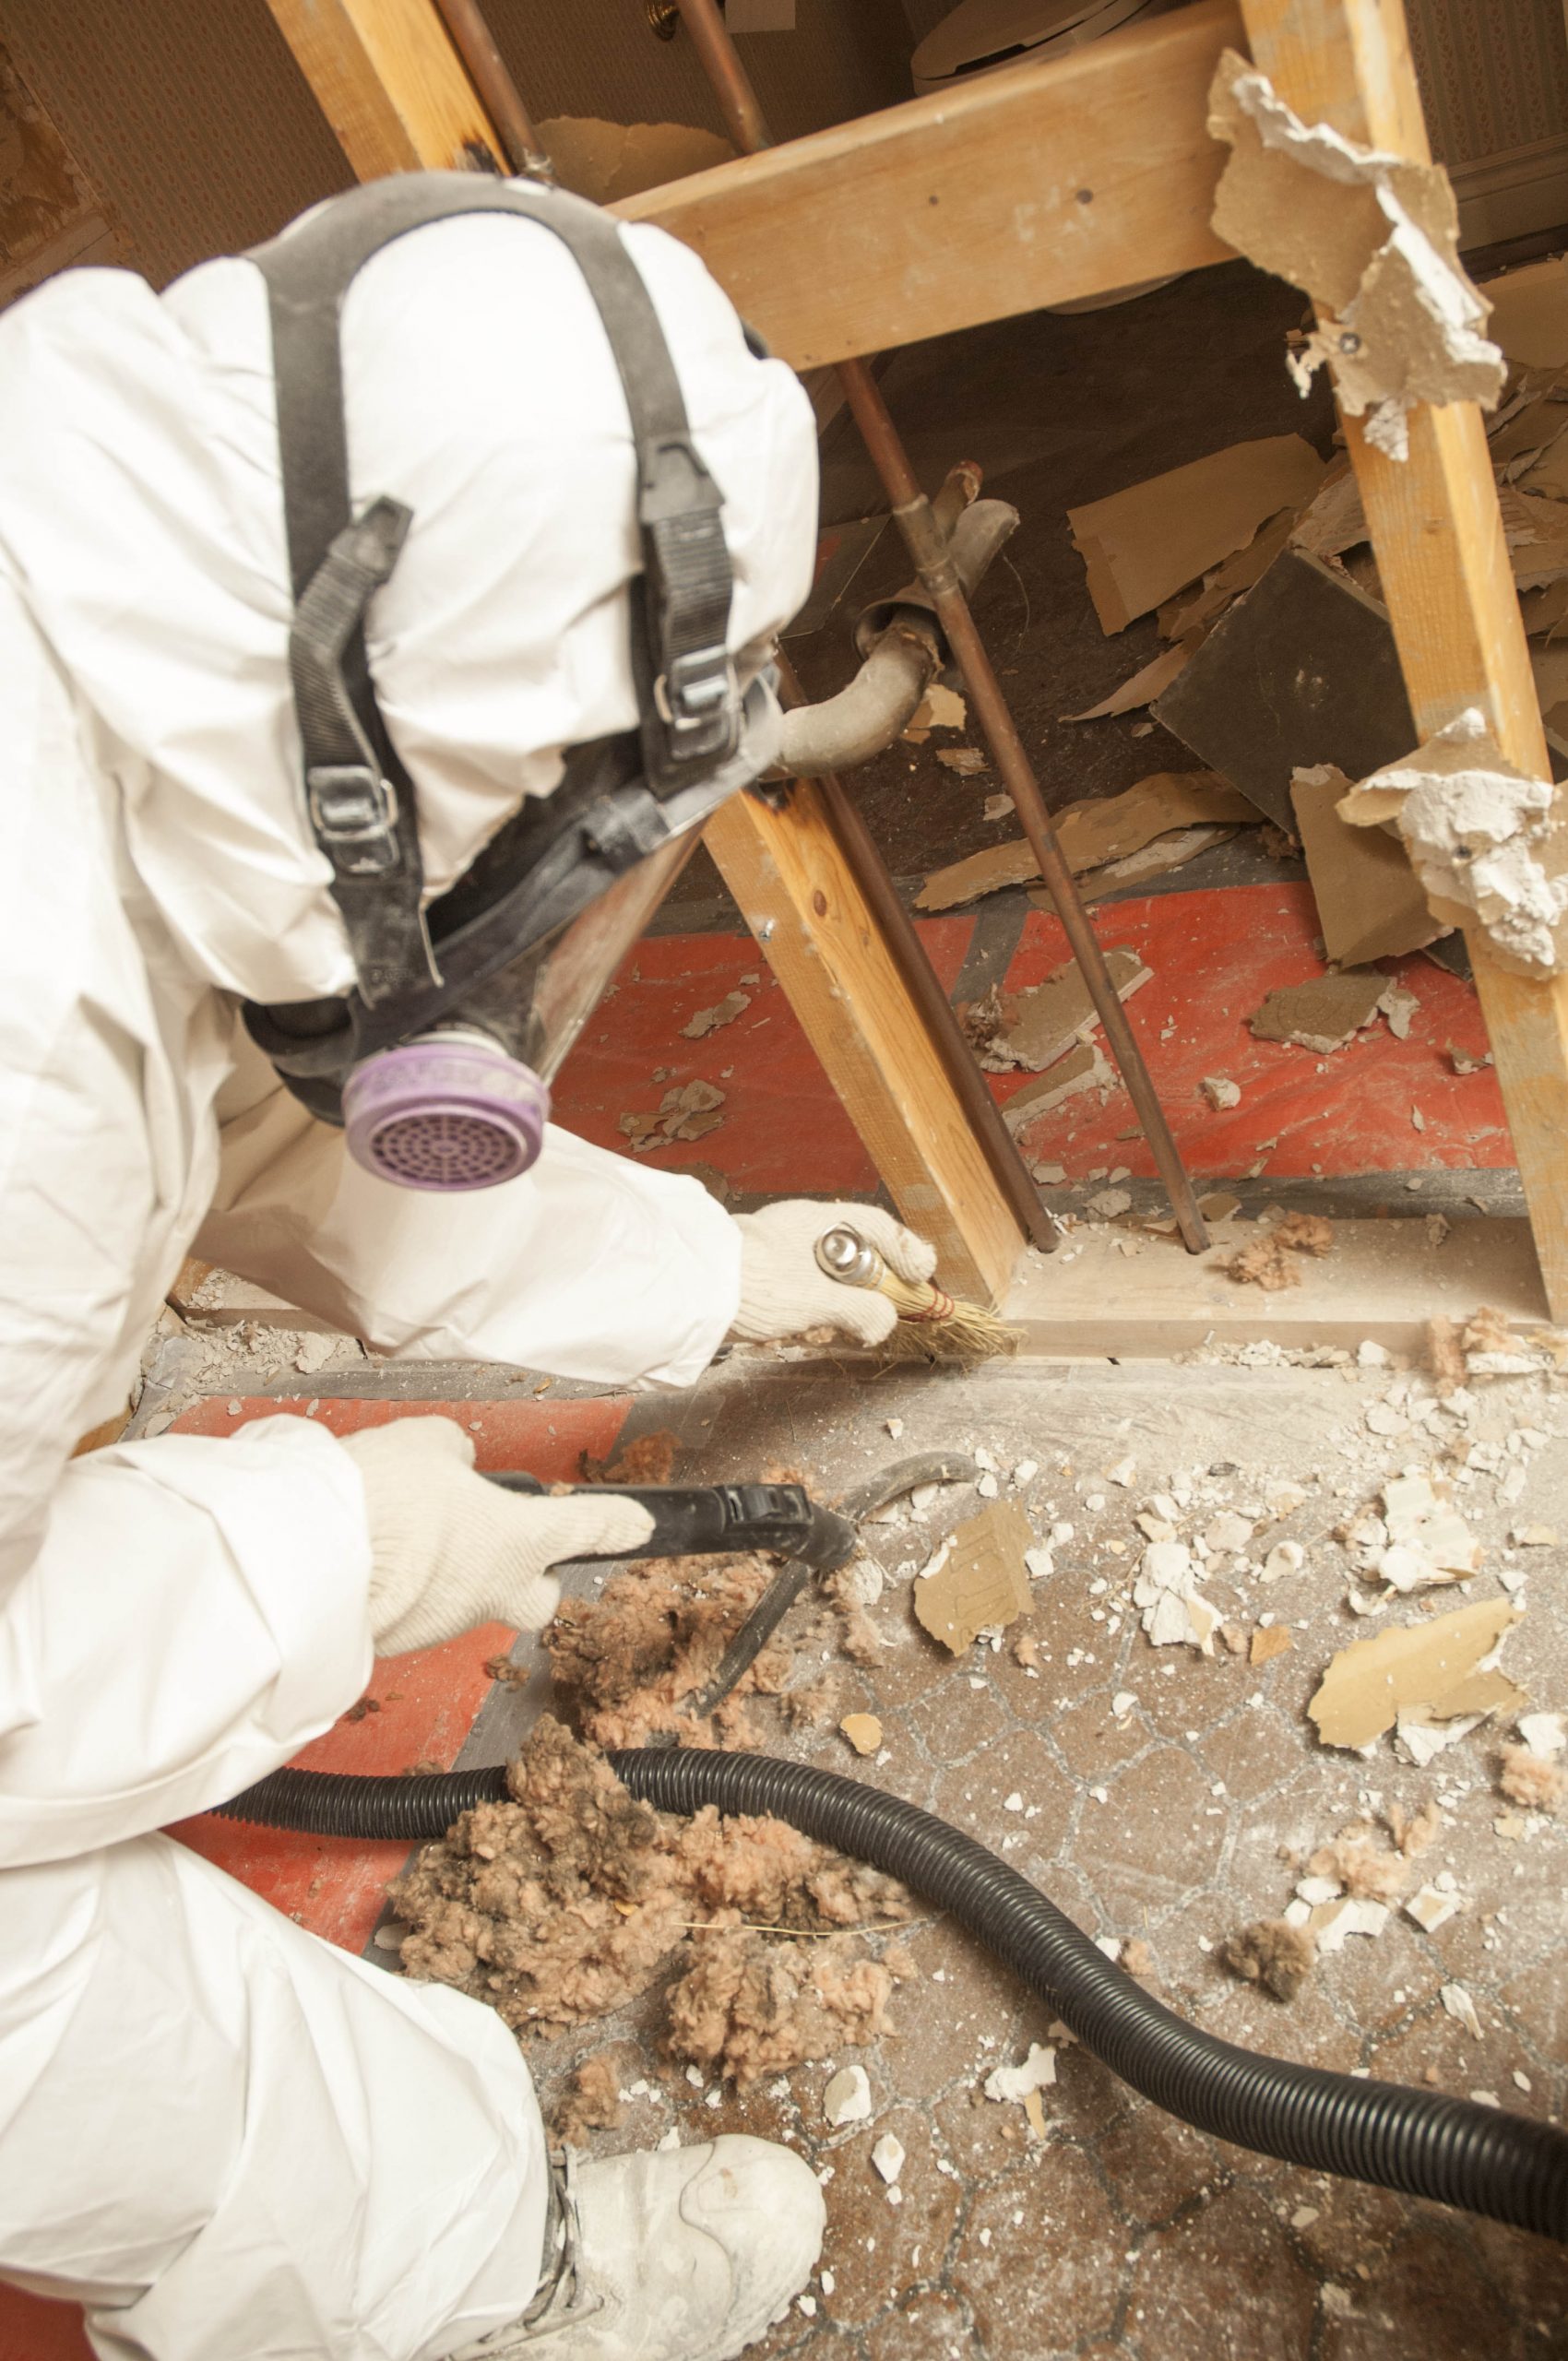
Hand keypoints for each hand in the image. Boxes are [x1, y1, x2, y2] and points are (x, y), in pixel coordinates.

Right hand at [340, 1418, 653, 1653]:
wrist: (313, 1561)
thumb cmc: (380, 1497)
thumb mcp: (424, 1445)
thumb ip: (452, 1455)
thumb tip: (453, 1464)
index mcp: (518, 1536)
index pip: (586, 1527)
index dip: (618, 1524)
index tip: (640, 1525)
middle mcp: (491, 1589)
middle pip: (538, 1600)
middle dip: (533, 1580)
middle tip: (506, 1549)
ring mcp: (446, 1623)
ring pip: (469, 1604)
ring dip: (451, 1575)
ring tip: (406, 1535)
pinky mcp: (399, 1643)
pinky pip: (416, 1614)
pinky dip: (405, 1590)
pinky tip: (374, 1560)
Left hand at [729, 1200, 936, 1345]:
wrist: (690, 1294)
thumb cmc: (752, 1285)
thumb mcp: (817, 1301)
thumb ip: (859, 1310)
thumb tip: (884, 1322)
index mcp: (816, 1222)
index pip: (876, 1225)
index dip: (905, 1249)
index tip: (920, 1275)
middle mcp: (799, 1232)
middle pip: (854, 1251)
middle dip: (874, 1283)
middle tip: (889, 1309)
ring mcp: (780, 1254)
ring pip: (829, 1274)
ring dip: (844, 1303)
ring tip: (848, 1328)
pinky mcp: (764, 1278)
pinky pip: (804, 1290)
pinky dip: (816, 1310)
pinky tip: (810, 1330)